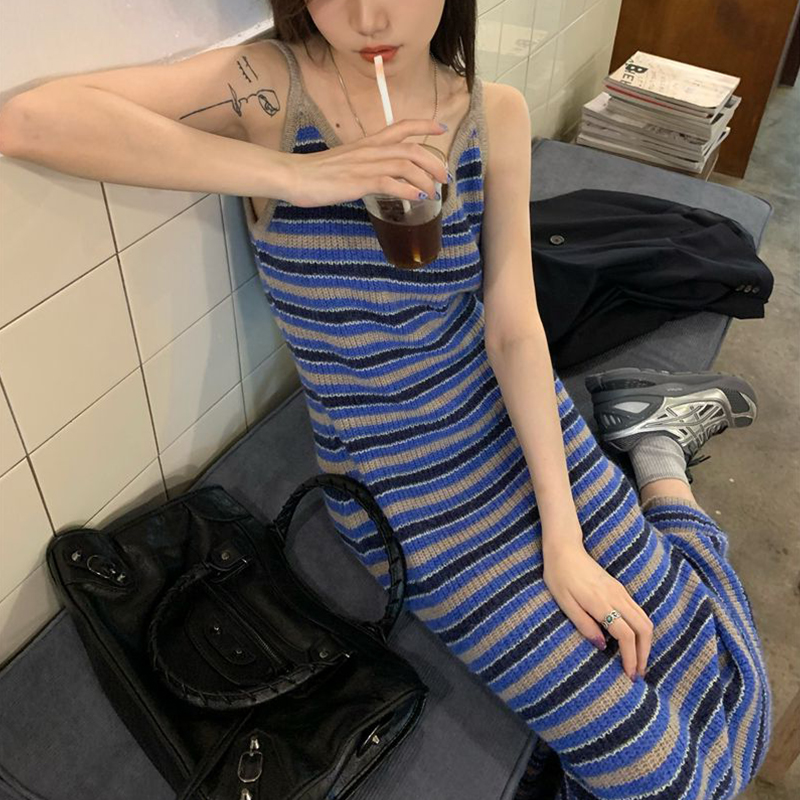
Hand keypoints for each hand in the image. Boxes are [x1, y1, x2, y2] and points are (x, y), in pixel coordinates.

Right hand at [284, 119, 448, 207]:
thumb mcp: (347, 161)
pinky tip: (416, 198)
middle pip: (411, 149)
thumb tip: (380, 176)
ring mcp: (365, 165)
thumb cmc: (318, 172)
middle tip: (444, 176)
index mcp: (368, 143)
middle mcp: (371, 150)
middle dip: (433, 162)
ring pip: (405, 165)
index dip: (424, 125)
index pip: (401, 127)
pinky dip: (407, 191)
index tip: (441, 128)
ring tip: (433, 192)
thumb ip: (366, 164)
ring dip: (425, 179)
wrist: (295, 175)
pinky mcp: (359, 182)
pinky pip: (390, 184)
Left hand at [542, 536, 652, 681]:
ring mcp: (620, 591)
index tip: (630, 675)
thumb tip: (602, 646)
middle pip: (643, 629)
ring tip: (638, 661)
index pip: (626, 635)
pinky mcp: (619, 588)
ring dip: (646, 642)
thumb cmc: (559, 575)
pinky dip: (641, 630)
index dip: (631, 657)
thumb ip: (584, 624)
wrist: (565, 549)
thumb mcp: (564, 602)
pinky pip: (639, 612)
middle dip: (645, 654)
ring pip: (645, 620)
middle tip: (638, 673)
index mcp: (601, 603)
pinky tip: (633, 641)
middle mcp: (616, 597)